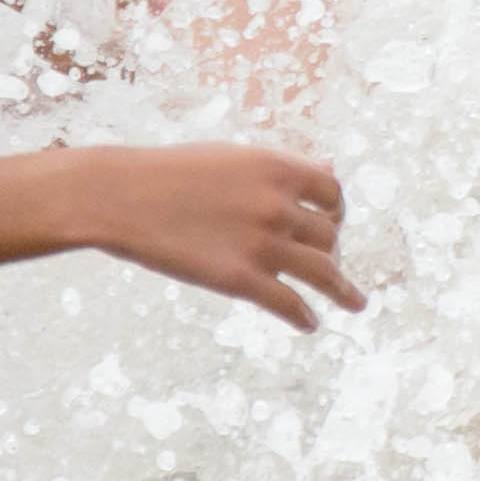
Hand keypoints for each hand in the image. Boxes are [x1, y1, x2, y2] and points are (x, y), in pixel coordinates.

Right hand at [88, 144, 361, 332]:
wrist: (123, 196)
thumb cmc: (173, 173)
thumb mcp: (235, 157)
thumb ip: (284, 167)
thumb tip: (329, 172)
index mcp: (278, 169)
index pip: (332, 193)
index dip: (335, 211)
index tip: (331, 225)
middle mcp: (278, 206)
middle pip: (328, 236)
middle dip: (329, 251)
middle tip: (324, 264)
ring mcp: (262, 245)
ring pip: (323, 272)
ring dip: (344, 291)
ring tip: (356, 303)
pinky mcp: (240, 280)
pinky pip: (289, 304)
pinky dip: (304, 316)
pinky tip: (310, 324)